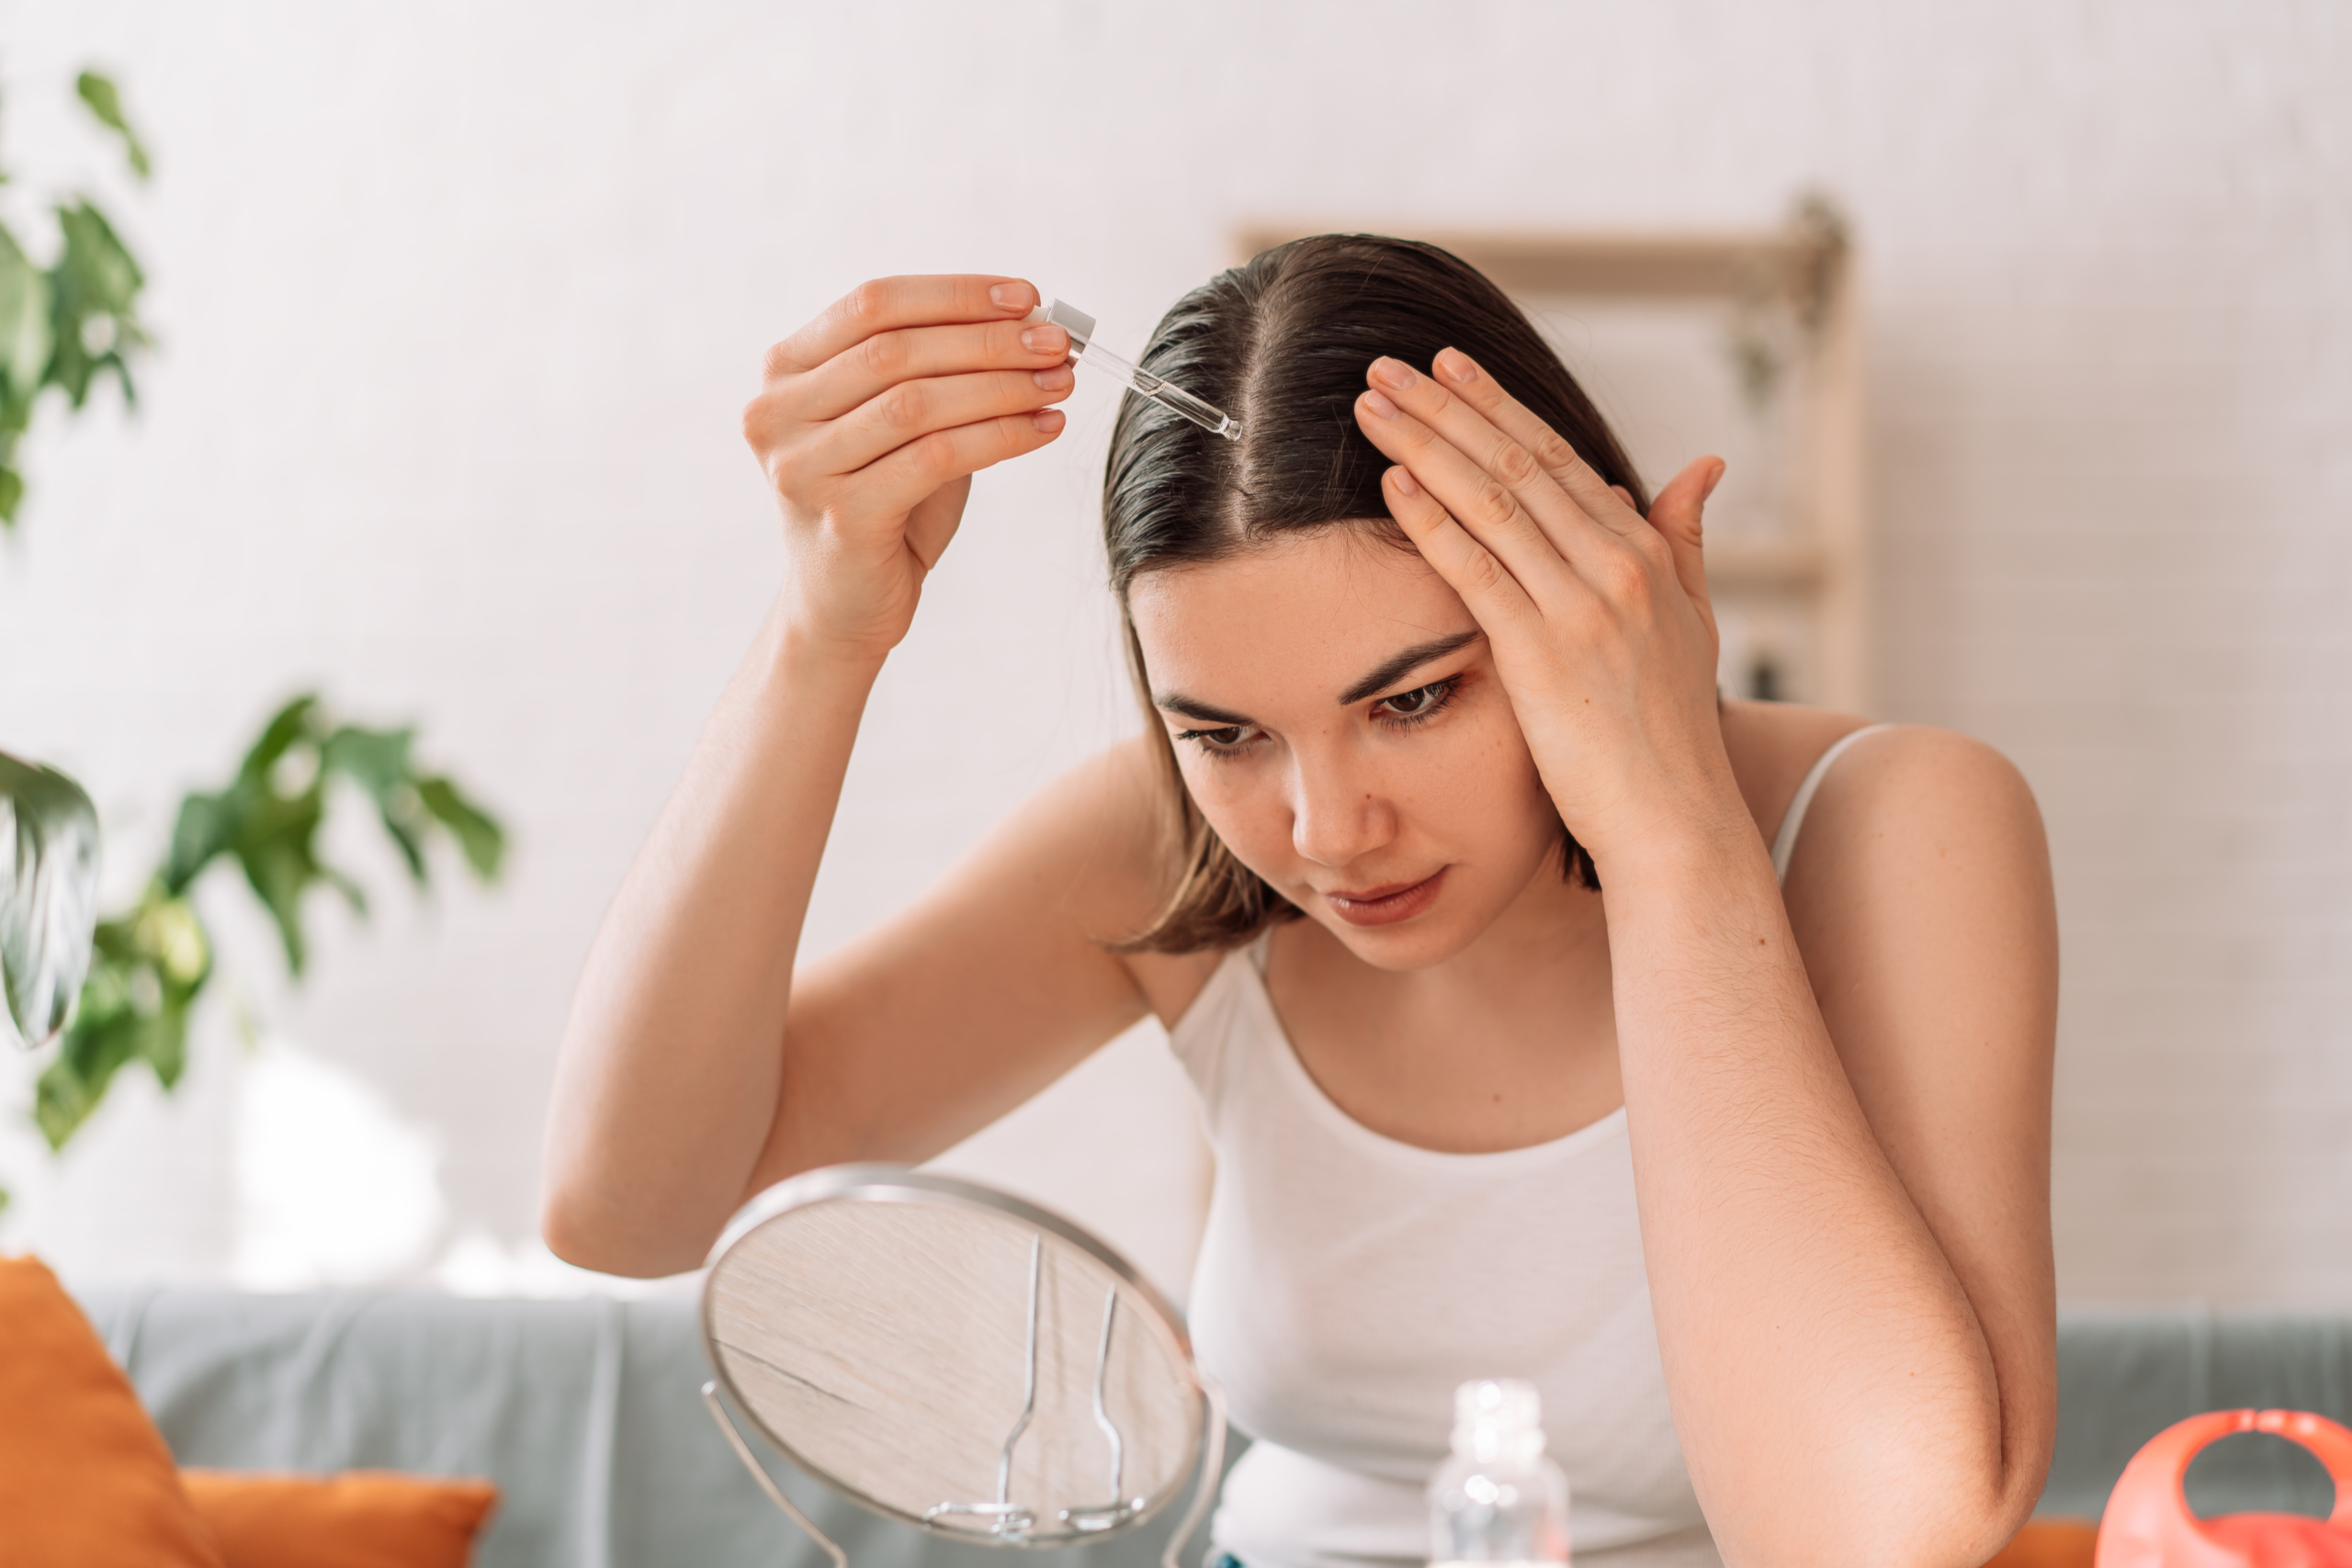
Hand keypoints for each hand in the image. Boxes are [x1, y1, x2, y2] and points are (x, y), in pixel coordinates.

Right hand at [742, 276, 1074, 663]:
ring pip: (918, 402)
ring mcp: (802, 467)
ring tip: (1060, 382)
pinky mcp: (842, 517)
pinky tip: (1043, 429)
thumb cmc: (880, 504)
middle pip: (897, 350)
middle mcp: (777, 413)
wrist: (844, 606)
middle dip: (989, 340)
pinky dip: (1001, 436)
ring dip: (1002, 386)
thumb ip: (937, 371)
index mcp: (785, 370)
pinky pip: (936, 457)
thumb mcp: (897, 422)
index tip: (1025, 297)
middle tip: (1057, 342)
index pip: (873, 303)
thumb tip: (1028, 327)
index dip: (954, 294)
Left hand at [1352, 349, 1739, 868]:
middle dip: (1446, 407)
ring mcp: (1580, 607)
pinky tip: (1393, 481)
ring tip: (1372, 404)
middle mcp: (1616, 566)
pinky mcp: (1541, 654)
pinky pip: (1477, 570)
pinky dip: (1433, 519)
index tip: (1448, 367)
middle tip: (1387, 363)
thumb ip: (1685, 539)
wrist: (1675, 817)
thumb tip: (1704, 464)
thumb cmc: (1672, 731)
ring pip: (1492, 501)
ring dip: (1425, 444)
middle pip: (1517, 463)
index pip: (1558, 458)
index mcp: (1644, 553)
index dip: (1498, 406)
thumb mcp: (1694, 622)